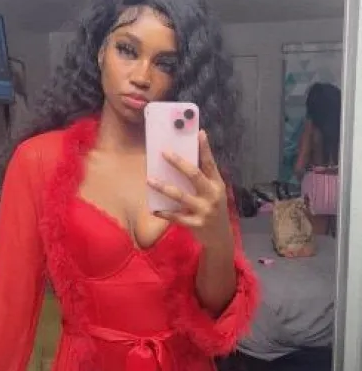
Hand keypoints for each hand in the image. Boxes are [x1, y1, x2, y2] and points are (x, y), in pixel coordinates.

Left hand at [147, 130, 231, 247]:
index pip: (210, 163)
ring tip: (149, 180)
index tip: (199, 133)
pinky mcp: (196, 224)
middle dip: (179, 163)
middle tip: (164, 152)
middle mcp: (212, 195)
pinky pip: (176, 217)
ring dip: (164, 187)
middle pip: (194, 175)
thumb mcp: (213, 193)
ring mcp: (204, 210)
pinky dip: (164, 212)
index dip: (205, 148)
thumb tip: (184, 161)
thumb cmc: (213, 209)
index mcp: (217, 184)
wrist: (220, 237)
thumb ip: (203, 179)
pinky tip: (154, 209)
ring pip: (181, 196)